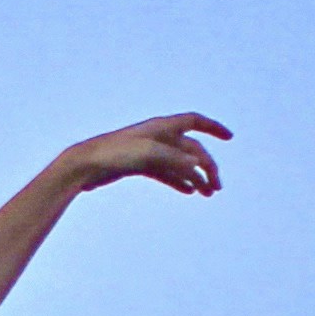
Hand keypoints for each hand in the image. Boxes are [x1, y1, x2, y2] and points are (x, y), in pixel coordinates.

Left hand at [46, 112, 228, 199]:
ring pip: (180, 164)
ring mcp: (149, 152)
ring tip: (207, 194)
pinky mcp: (139, 166)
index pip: (194, 121)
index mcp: (162, 127)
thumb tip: (198, 165)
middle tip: (216, 187)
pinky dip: (179, 181)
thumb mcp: (148, 154)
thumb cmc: (114, 154)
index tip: (229, 137)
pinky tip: (189, 191)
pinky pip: (166, 173)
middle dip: (206, 167)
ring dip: (195, 177)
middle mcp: (158, 137)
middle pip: (191, 150)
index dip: (213, 128)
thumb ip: (175, 159)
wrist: (85, 165)